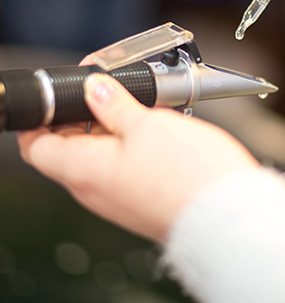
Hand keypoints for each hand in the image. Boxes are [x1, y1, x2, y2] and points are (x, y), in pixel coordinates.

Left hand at [18, 74, 258, 241]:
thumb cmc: (189, 174)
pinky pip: (124, 171)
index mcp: (85, 170)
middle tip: (106, 92)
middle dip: (83, 117)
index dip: (41, 119)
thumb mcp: (148, 125)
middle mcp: (96, 190)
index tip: (58, 99)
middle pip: (70, 149)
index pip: (37, 146)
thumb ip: (115, 106)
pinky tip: (155, 132)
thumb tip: (95, 89)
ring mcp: (119, 199)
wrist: (229, 213)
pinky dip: (131, 148)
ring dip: (111, 130)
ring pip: (100, 158)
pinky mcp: (142, 201)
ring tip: (137, 108)